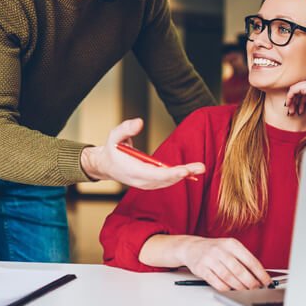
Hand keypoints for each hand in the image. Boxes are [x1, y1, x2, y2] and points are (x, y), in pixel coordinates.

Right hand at [79, 118, 204, 188]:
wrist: (105, 165)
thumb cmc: (112, 150)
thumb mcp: (114, 136)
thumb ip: (126, 128)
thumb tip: (139, 122)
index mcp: (133, 171)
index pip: (155, 175)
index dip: (171, 173)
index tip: (184, 170)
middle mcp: (141, 180)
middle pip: (165, 180)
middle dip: (183, 174)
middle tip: (200, 168)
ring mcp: (145, 183)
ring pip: (167, 182)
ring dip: (184, 176)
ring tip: (199, 168)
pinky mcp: (149, 182)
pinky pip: (165, 181)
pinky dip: (177, 177)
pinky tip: (189, 171)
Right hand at [177, 236, 270, 291]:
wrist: (192, 247)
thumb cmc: (215, 249)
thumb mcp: (230, 248)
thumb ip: (243, 260)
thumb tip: (259, 276)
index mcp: (231, 244)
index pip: (250, 260)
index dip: (260, 273)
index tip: (267, 282)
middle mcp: (220, 250)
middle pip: (240, 270)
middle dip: (251, 283)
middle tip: (257, 289)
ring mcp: (210, 259)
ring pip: (228, 278)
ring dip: (239, 287)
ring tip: (246, 291)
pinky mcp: (201, 269)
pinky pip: (217, 283)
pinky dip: (226, 289)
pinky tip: (231, 290)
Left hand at [285, 73, 305, 127]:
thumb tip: (300, 100)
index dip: (301, 99)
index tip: (298, 108)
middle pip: (301, 88)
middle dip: (296, 100)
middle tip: (293, 110)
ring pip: (296, 89)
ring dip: (292, 101)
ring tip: (292, 111)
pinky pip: (293, 89)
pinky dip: (290, 97)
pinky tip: (289, 105)